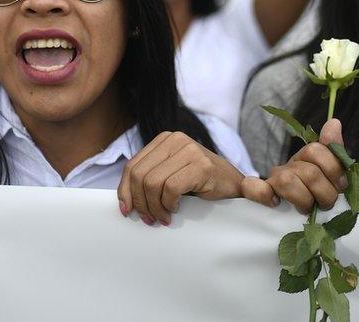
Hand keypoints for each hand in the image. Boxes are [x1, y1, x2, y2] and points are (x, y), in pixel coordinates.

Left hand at [117, 131, 251, 225]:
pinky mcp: (201, 166)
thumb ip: (149, 178)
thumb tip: (124, 200)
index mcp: (164, 140)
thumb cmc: (200, 182)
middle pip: (140, 175)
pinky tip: (175, 209)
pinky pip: (171, 188)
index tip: (127, 210)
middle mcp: (175, 139)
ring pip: (153, 183)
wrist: (234, 185)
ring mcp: (189, 150)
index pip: (133, 165)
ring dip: (155, 207)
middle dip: (140, 202)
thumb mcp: (170, 174)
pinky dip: (169, 204)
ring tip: (163, 217)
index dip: (125, 190)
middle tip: (148, 219)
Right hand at [265, 118, 347, 214]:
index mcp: (303, 157)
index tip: (341, 185)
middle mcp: (287, 166)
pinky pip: (253, 188)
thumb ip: (333, 150)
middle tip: (327, 203)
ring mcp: (272, 179)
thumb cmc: (312, 192)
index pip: (315, 150)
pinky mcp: (257, 194)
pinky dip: (262, 193)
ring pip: (287, 182)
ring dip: (305, 202)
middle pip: (309, 173)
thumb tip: (334, 122)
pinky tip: (274, 202)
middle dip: (326, 193)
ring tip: (309, 208)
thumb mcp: (327, 172)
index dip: (333, 169)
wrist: (284, 205)